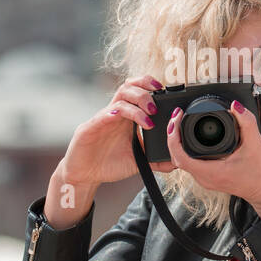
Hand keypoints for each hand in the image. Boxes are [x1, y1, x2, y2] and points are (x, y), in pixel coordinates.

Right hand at [61, 75, 176, 187]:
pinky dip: (114, 113)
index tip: (166, 91)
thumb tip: (176, 162)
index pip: (138, 90)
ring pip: (120, 97)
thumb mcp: (137, 161)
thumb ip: (155, 159)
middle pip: (129, 87)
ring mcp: (103, 119)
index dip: (151, 85)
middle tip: (156, 108)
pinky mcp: (91, 128)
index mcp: (127, 117)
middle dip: (146, 91)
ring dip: (137, 102)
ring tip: (149, 117)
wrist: (85, 175)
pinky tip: (121, 118)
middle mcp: (116, 113)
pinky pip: (103, 115)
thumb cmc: (109, 163)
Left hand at [164, 100, 260, 216]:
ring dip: (178, 142)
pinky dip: (186, 149)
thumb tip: (236, 105)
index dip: (173, 136)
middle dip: (173, 135)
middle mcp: (204, 178)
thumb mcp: (256, 143)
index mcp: (211, 172)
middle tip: (177, 117)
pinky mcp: (208, 177)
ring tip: (180, 123)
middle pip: (177, 157)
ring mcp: (205, 179)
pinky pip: (190, 163)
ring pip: (182, 161)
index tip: (177, 119)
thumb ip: (246, 121)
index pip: (180, 156)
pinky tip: (189, 137)